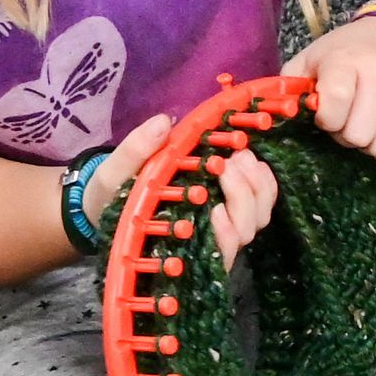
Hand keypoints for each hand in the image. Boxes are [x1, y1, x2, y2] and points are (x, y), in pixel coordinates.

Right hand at [76, 115, 272, 262]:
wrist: (111, 200)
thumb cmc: (112, 195)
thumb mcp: (114, 175)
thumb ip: (135, 152)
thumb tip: (162, 123)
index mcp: (178, 243)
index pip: (213, 253)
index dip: (223, 235)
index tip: (215, 206)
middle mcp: (205, 240)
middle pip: (243, 233)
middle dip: (242, 196)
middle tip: (230, 161)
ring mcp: (223, 226)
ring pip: (257, 219)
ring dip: (255, 186)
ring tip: (240, 154)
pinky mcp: (233, 209)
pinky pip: (262, 204)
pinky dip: (263, 183)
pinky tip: (253, 160)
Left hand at [291, 11, 375, 164]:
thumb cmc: (348, 53)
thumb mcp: (313, 59)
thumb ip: (291, 88)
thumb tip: (274, 119)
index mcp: (347, 61)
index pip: (334, 108)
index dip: (326, 121)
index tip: (326, 114)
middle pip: (358, 136)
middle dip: (347, 136)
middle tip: (348, 120)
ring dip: (369, 144)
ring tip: (367, 124)